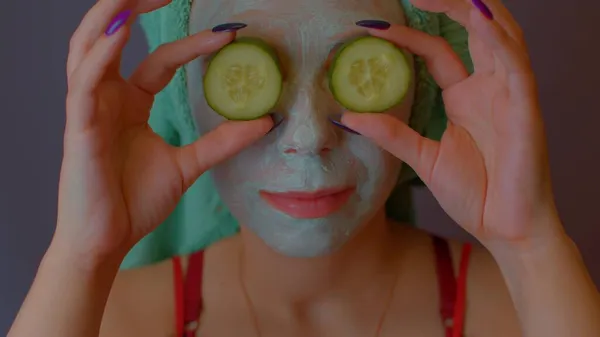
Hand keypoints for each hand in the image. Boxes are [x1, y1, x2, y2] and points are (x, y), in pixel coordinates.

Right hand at [56, 0, 272, 262]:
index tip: (229, 34)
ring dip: (109, 16)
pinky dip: (99, 55)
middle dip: (134, 7)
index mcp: (129, 103)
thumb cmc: (136, 201)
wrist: (109, 241)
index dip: (191, 44)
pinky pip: (83, 83)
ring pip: (88, 47)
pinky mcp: (78, 128)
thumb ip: (222, 141)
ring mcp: (88, 109)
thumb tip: (266, 121)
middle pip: (112, 36)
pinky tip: (120, 33)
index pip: (160, 60)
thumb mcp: (189, 164)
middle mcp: (105, 98)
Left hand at [342, 0, 561, 248]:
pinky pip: (516, 65)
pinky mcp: (526, 108)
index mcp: (466, 96)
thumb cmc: (474, 193)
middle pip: (472, 30)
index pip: (436, 50)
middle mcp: (489, 87)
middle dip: (446, 5)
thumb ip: (390, 133)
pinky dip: (499, 39)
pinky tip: (478, 18)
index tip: (369, 27)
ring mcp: (510, 94)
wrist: (505, 228)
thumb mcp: (422, 158)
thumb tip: (347, 116)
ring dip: (473, 9)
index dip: (407, 34)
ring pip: (499, 35)